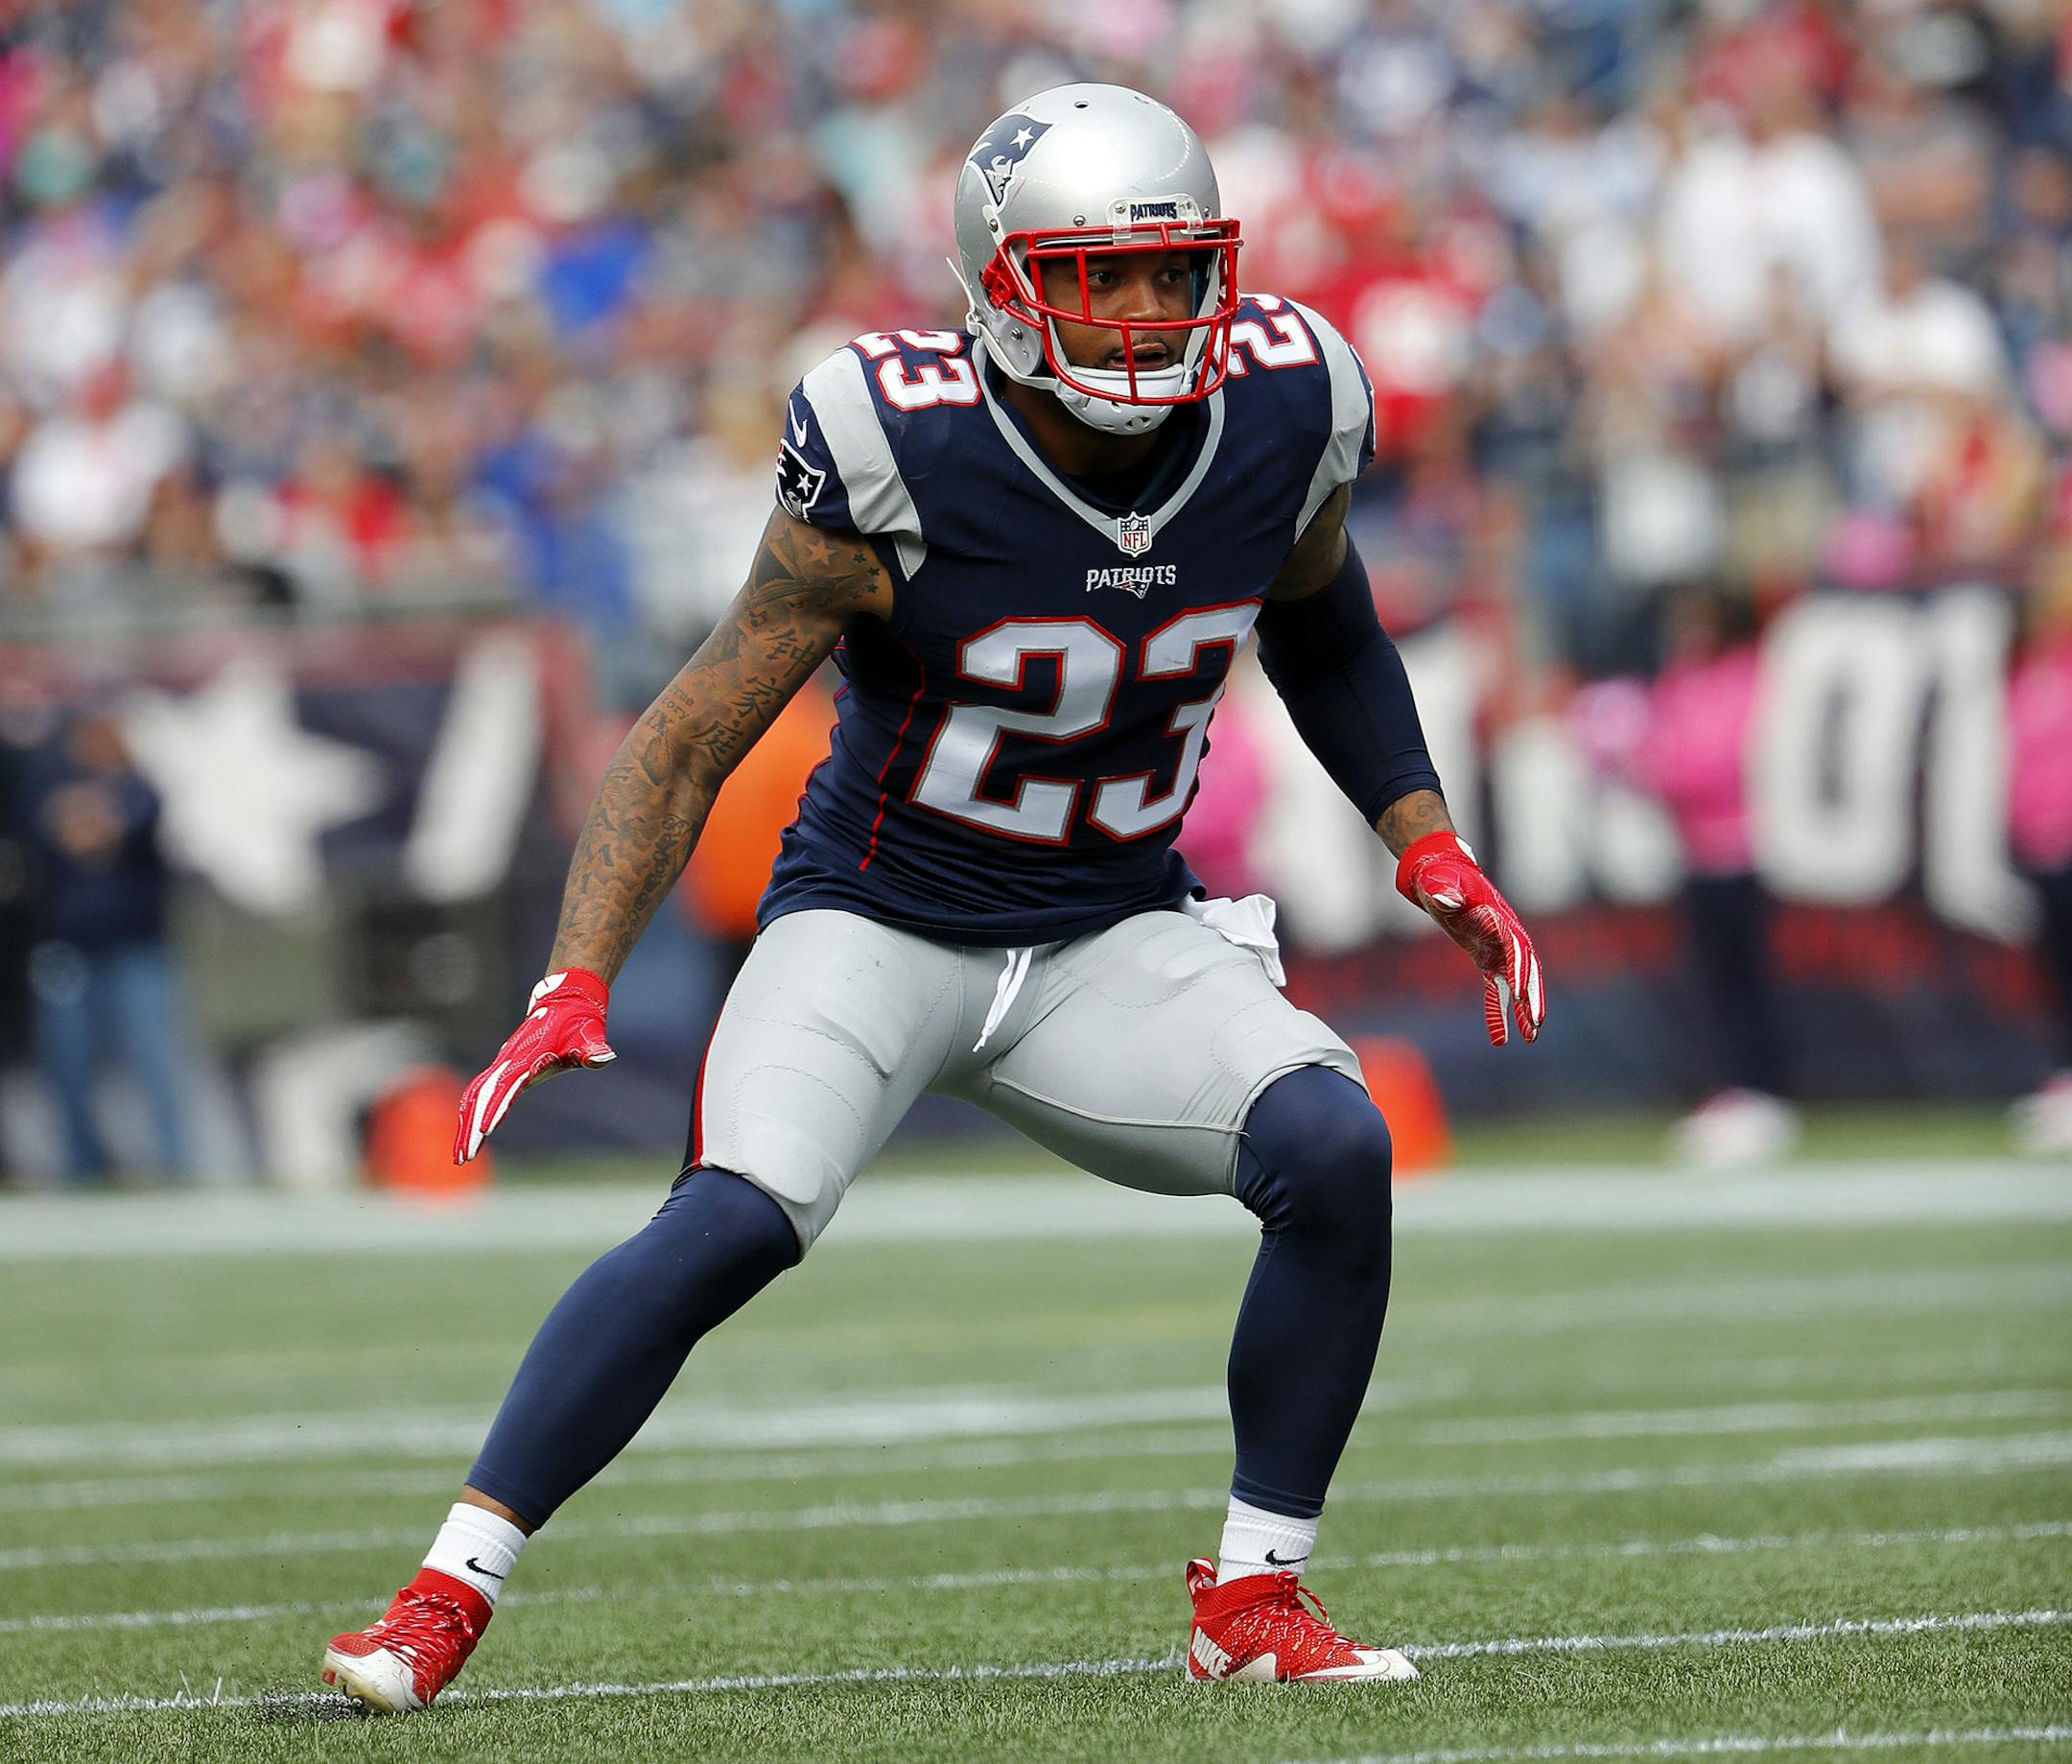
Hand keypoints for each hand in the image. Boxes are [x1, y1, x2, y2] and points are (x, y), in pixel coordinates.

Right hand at [454, 968, 615, 1162]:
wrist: (566, 1002)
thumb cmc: (579, 1022)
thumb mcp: (590, 1034)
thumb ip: (594, 1048)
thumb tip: (605, 1057)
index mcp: (527, 1056)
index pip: (506, 1087)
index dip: (495, 1109)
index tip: (485, 1132)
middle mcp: (509, 1061)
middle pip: (483, 1095)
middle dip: (472, 1126)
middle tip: (465, 1157)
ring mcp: (503, 1063)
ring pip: (476, 1095)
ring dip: (466, 1123)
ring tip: (461, 1155)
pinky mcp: (504, 1068)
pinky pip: (480, 1092)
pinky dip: (470, 1111)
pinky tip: (468, 1132)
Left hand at [1395, 831, 1544, 1046]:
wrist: (1439, 873)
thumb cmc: (1438, 878)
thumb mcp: (1437, 884)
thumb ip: (1444, 893)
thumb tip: (1445, 899)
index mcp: (1498, 919)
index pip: (1515, 949)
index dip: (1520, 972)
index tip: (1520, 996)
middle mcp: (1504, 935)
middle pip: (1526, 969)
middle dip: (1532, 996)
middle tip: (1537, 1023)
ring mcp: (1498, 948)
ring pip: (1517, 983)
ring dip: (1523, 1009)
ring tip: (1531, 1037)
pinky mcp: (1486, 957)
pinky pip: (1495, 988)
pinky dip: (1498, 1012)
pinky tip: (1501, 1040)